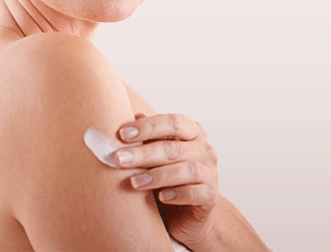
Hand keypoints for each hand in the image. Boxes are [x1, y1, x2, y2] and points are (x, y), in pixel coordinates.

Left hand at [114, 113, 219, 247]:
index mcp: (192, 132)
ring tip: (134, 182)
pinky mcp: (211, 196)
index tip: (122, 134)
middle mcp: (204, 150)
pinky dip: (179, 194)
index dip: (148, 127)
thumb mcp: (154, 157)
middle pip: (173, 148)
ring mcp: (211, 173)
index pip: (172, 122)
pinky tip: (161, 197)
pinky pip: (197, 193)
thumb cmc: (167, 179)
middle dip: (143, 153)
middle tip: (118, 159)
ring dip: (157, 175)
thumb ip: (147, 138)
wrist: (186, 215)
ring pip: (186, 170)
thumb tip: (135, 115)